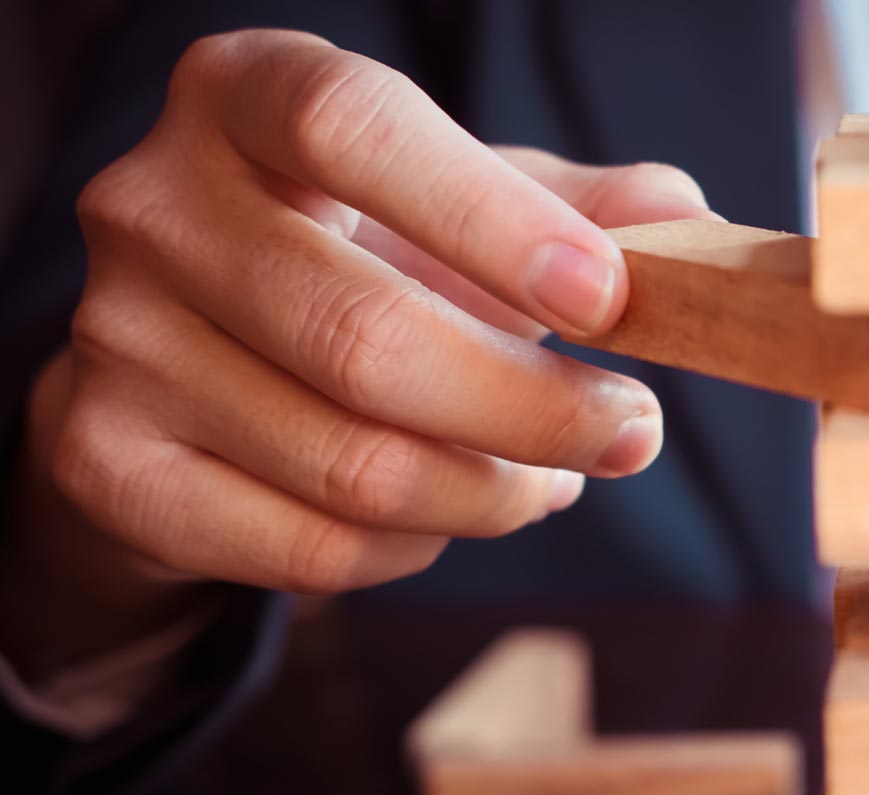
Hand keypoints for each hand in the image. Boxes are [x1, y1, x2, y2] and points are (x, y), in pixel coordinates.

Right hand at [3, 30, 712, 673]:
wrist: (193, 362)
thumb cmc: (356, 256)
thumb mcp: (460, 204)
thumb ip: (573, 206)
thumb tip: (682, 216)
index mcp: (243, 95)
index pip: (355, 127)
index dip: (494, 219)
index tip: (609, 300)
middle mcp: (153, 204)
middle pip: (365, 338)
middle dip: (536, 409)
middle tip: (633, 432)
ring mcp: (116, 340)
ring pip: (354, 466)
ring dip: (494, 493)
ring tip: (552, 475)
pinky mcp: (108, 463)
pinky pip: (314, 547)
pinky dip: (419, 546)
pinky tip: (454, 508)